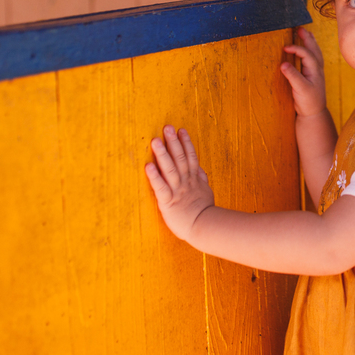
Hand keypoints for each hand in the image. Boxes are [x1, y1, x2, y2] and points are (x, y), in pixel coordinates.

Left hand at [145, 126, 214, 242]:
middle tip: (167, 127)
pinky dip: (154, 176)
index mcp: (194, 179)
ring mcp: (177, 190)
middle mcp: (186, 182)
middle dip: (173, 142)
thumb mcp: (206, 192)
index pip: (191, 157)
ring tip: (155, 141)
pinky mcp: (168, 201)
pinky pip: (160, 187)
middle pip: (180, 158)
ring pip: (170, 169)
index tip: (181, 130)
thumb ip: (202, 179)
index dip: (186, 143)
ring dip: (163, 154)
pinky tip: (148, 166)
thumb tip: (200, 169)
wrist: (204, 227)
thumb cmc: (204, 212)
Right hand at [281, 27, 327, 119]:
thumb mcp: (300, 89)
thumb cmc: (308, 102)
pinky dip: (311, 50)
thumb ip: (293, 76)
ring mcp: (316, 72)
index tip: (284, 48)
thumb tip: (283, 64)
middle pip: (314, 50)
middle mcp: (317, 69)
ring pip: (315, 53)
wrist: (314, 113)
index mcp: (315, 70)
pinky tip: (308, 49)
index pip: (306, 54)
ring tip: (305, 33)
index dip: (296, 48)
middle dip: (307, 39)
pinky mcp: (313, 75)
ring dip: (310, 43)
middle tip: (300, 29)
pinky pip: (314, 58)